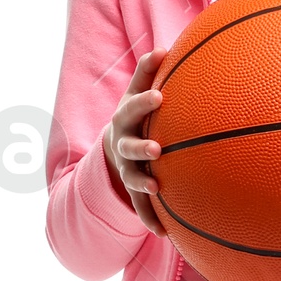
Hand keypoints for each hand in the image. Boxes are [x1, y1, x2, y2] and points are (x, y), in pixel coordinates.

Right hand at [103, 51, 166, 236]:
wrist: (116, 145)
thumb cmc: (137, 113)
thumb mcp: (138, 92)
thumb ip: (148, 73)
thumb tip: (165, 47)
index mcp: (125, 119)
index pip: (134, 108)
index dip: (145, 102)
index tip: (160, 97)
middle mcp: (122, 144)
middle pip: (128, 146)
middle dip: (140, 147)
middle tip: (157, 148)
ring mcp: (126, 168)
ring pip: (132, 177)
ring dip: (142, 183)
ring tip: (156, 187)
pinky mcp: (133, 190)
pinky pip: (140, 206)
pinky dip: (150, 219)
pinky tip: (163, 233)